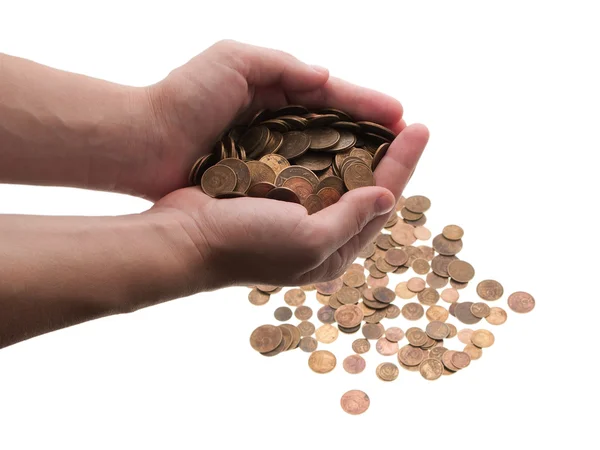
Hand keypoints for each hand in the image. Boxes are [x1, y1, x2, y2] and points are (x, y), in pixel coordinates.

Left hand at [138, 40, 407, 199]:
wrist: (140, 143)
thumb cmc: (182, 97)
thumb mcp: (232, 60)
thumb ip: (281, 65)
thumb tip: (326, 77)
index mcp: (275, 90)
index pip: (332, 96)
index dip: (367, 104)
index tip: (401, 116)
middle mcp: (277, 121)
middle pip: (335, 127)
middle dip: (371, 134)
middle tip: (408, 143)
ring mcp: (268, 153)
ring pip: (322, 156)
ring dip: (355, 161)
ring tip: (388, 169)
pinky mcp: (254, 179)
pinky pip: (298, 181)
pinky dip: (323, 184)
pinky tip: (346, 192)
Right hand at [151, 124, 428, 288]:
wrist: (185, 238)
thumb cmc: (246, 245)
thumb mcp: (308, 241)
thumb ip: (350, 220)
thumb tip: (387, 196)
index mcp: (333, 251)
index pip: (380, 204)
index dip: (403, 166)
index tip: (420, 129)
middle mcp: (320, 234)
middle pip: (365, 191)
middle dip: (389, 159)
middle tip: (408, 124)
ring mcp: (297, 214)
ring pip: (339, 178)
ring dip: (360, 151)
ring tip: (380, 123)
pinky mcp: (275, 195)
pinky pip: (311, 169)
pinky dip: (327, 150)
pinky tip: (338, 130)